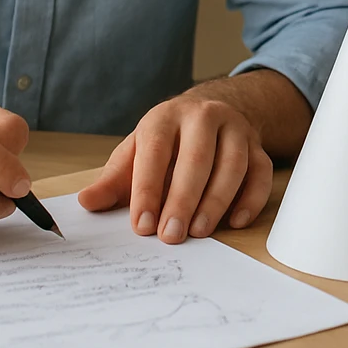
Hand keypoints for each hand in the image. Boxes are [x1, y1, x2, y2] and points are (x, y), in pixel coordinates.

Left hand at [77, 89, 271, 243]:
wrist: (210, 111)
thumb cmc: (167, 140)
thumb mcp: (136, 151)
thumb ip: (114, 180)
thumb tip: (87, 202)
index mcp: (165, 117)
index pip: (156, 152)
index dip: (148, 189)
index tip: (142, 224)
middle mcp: (203, 117)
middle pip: (196, 158)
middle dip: (183, 200)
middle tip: (171, 236)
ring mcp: (235, 129)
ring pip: (232, 165)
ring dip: (216, 202)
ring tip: (199, 232)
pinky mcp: (258, 146)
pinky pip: (261, 173)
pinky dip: (251, 199)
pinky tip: (235, 222)